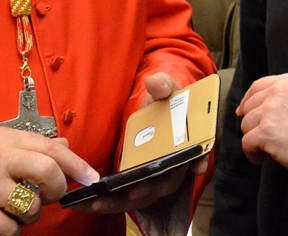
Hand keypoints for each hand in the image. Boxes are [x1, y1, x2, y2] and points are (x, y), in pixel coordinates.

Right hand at [0, 127, 99, 235]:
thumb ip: (29, 145)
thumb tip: (63, 146)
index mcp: (6, 140)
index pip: (50, 148)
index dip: (76, 164)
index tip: (90, 177)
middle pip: (48, 172)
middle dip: (57, 189)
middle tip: (52, 196)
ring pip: (31, 206)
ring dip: (30, 215)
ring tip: (15, 210)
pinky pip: (10, 229)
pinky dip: (11, 231)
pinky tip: (0, 222)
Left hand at [81, 73, 207, 234]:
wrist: (149, 113)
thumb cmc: (163, 104)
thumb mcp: (164, 91)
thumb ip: (162, 85)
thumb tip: (155, 83)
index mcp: (186, 145)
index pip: (197, 155)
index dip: (199, 161)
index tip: (197, 166)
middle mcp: (173, 168)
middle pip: (167, 183)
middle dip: (151, 189)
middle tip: (135, 191)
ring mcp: (153, 180)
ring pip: (142, 196)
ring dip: (121, 201)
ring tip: (98, 202)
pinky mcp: (135, 186)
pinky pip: (123, 199)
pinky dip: (108, 203)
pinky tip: (88, 204)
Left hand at [236, 73, 287, 168]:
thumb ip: (281, 96)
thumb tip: (250, 106)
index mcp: (286, 82)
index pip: (257, 86)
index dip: (247, 100)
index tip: (243, 111)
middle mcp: (276, 92)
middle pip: (249, 107)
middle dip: (253, 123)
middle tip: (265, 135)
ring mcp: (269, 111)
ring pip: (245, 125)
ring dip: (254, 138)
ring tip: (268, 147)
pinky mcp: (264, 131)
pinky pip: (246, 143)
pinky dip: (252, 153)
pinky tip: (263, 157)